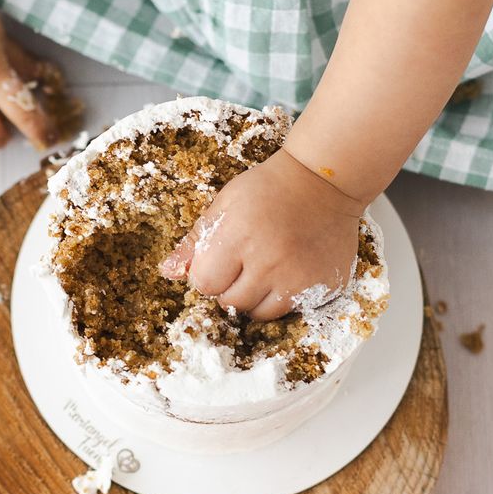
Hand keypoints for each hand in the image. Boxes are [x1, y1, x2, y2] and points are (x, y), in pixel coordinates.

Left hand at [159, 149, 365, 320]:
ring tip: (266, 268)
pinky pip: (292, 310)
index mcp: (238, 237)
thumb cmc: (267, 189)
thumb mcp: (224, 204)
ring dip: (256, 297)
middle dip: (231, 287)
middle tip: (245, 262)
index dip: (208, 274)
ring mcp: (299, 278)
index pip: (205, 284)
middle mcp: (269, 262)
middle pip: (231, 303)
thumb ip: (195, 242)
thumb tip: (168, 272)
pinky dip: (285, 298)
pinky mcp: (324, 286)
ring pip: (260, 313)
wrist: (324, 181)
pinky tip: (288, 272)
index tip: (221, 260)